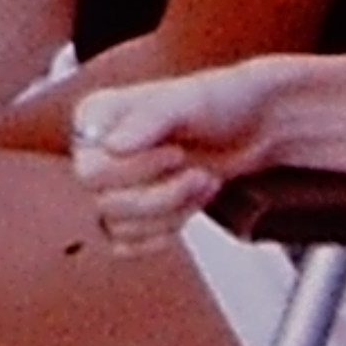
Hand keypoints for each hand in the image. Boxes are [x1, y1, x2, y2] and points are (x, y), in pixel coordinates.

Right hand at [67, 56, 304, 235]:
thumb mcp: (188, 100)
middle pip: (103, 201)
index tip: (178, 151)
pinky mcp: (131, 211)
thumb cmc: (221, 101)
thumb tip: (110, 146)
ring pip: (117, 226)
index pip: (90, 169)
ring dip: (170, 210)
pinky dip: (165, 230)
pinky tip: (194, 201)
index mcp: (95, 116)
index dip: (136, 170)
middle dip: (158, 195)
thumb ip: (148, 118)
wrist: (256, 124)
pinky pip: (126, 244)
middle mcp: (96, 149)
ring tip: (204, 180)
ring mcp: (112, 183)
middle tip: (196, 171)